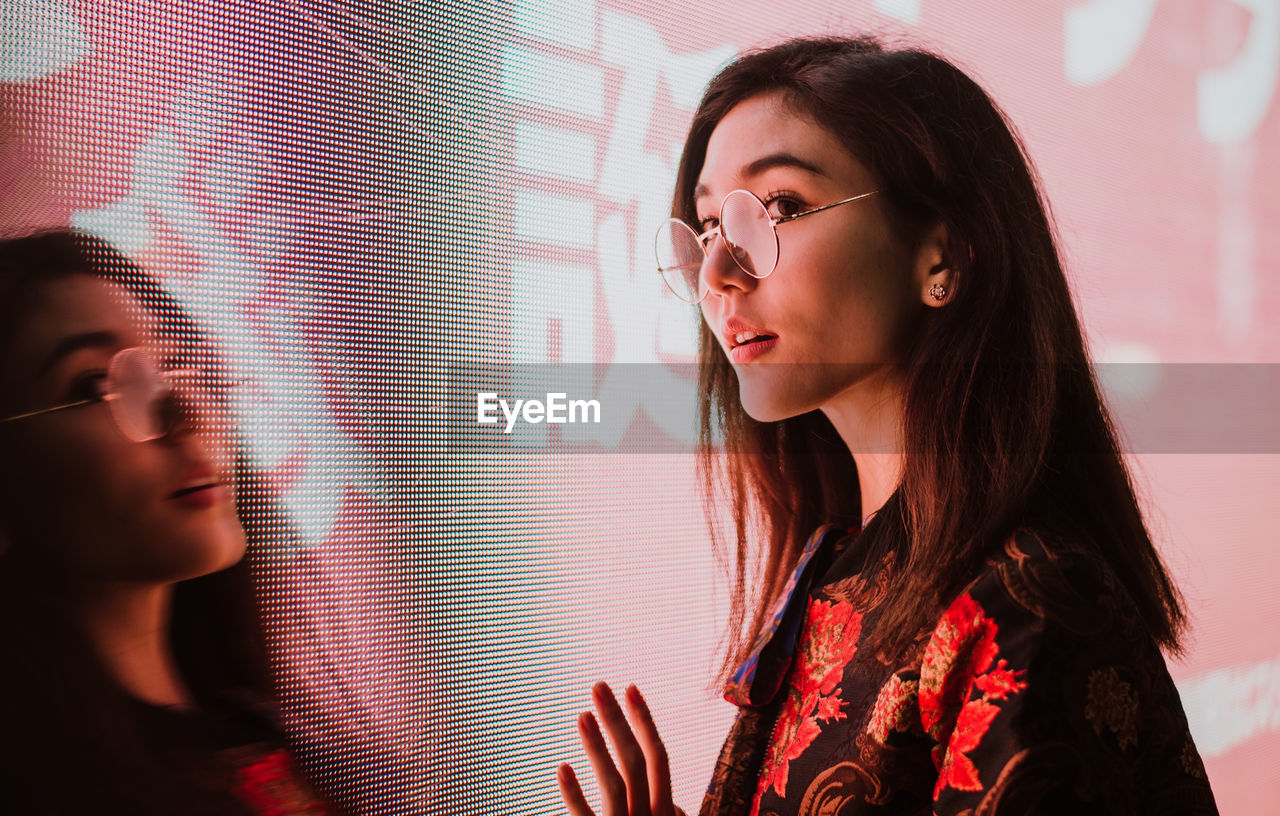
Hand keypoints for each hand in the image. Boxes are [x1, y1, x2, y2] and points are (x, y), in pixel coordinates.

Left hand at [557, 682, 686, 815]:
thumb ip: (663, 813)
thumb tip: (676, 806)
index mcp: (664, 811)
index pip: (657, 758)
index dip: (644, 721)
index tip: (630, 688)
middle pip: (635, 762)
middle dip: (617, 721)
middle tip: (598, 687)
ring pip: (614, 786)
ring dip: (598, 748)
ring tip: (583, 716)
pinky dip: (573, 794)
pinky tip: (563, 768)